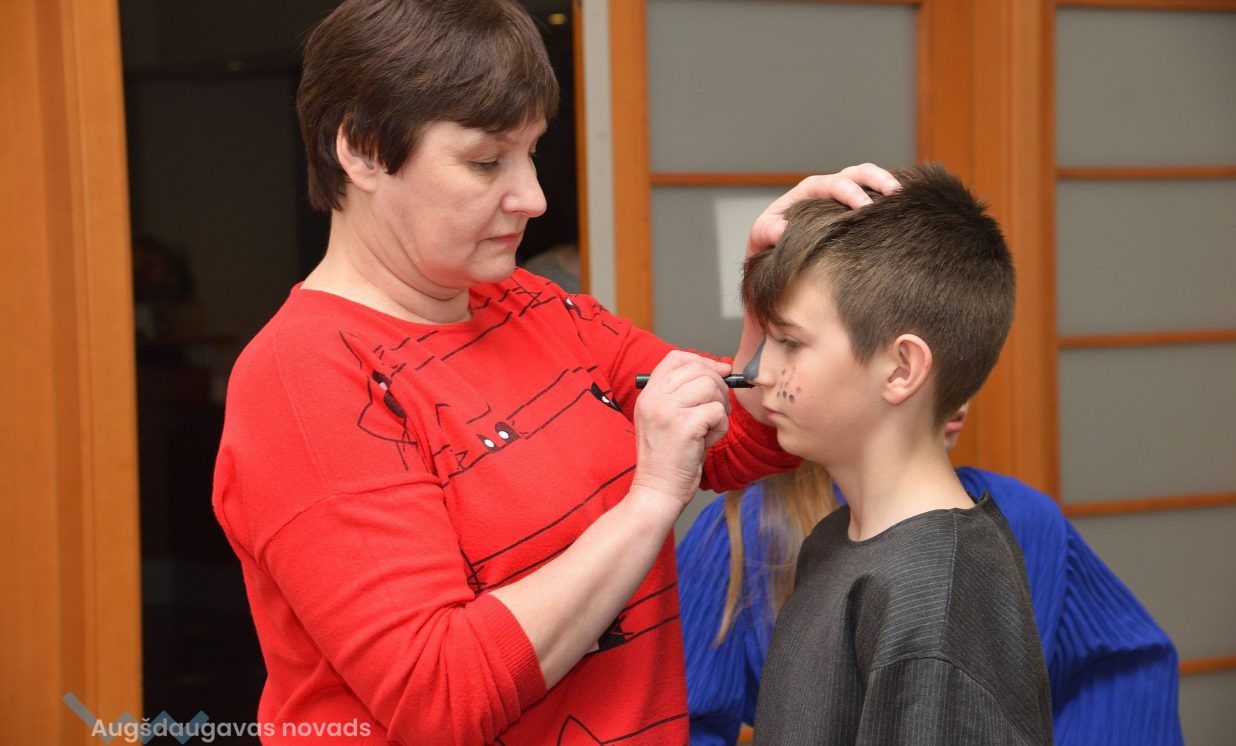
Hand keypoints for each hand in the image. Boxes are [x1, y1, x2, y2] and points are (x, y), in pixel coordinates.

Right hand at [631, 351, 731, 506]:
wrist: (657, 490)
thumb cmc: (668, 457)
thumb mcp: (666, 418)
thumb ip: (684, 393)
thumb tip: (722, 368)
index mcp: (648, 394)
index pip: (676, 358)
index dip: (702, 361)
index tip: (718, 374)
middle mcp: (654, 398)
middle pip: (699, 370)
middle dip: (718, 387)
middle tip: (717, 410)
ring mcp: (668, 411)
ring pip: (711, 387)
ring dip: (720, 408)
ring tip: (709, 428)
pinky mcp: (685, 426)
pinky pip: (718, 411)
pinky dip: (720, 427)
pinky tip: (707, 441)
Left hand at [747, 163, 900, 256]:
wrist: (776, 251)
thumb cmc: (768, 241)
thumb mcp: (762, 236)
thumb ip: (769, 230)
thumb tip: (783, 230)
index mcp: (809, 191)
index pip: (832, 183)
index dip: (850, 192)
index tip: (864, 207)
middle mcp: (829, 189)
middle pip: (857, 172)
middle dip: (877, 179)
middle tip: (895, 194)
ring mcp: (845, 197)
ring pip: (870, 179)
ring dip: (888, 184)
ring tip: (907, 197)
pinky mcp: (856, 209)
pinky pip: (876, 197)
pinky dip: (890, 200)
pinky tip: (905, 211)